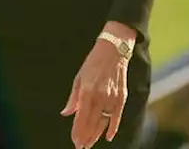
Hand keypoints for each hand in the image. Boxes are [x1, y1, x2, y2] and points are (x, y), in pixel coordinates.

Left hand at [61, 24, 132, 148]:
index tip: (75, 141)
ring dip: (96, 134)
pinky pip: (117, 115)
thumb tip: (66, 113)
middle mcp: (100, 95)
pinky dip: (113, 126)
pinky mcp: (122, 95)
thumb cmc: (94, 62)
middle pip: (92, 122)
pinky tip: (108, 136)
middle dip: (86, 136)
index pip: (81, 117)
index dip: (78, 131)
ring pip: (103, 121)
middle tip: (81, 147)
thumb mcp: (79, 77)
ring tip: (90, 144)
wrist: (114, 49)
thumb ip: (74, 97)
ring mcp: (112, 96)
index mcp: (87, 91)